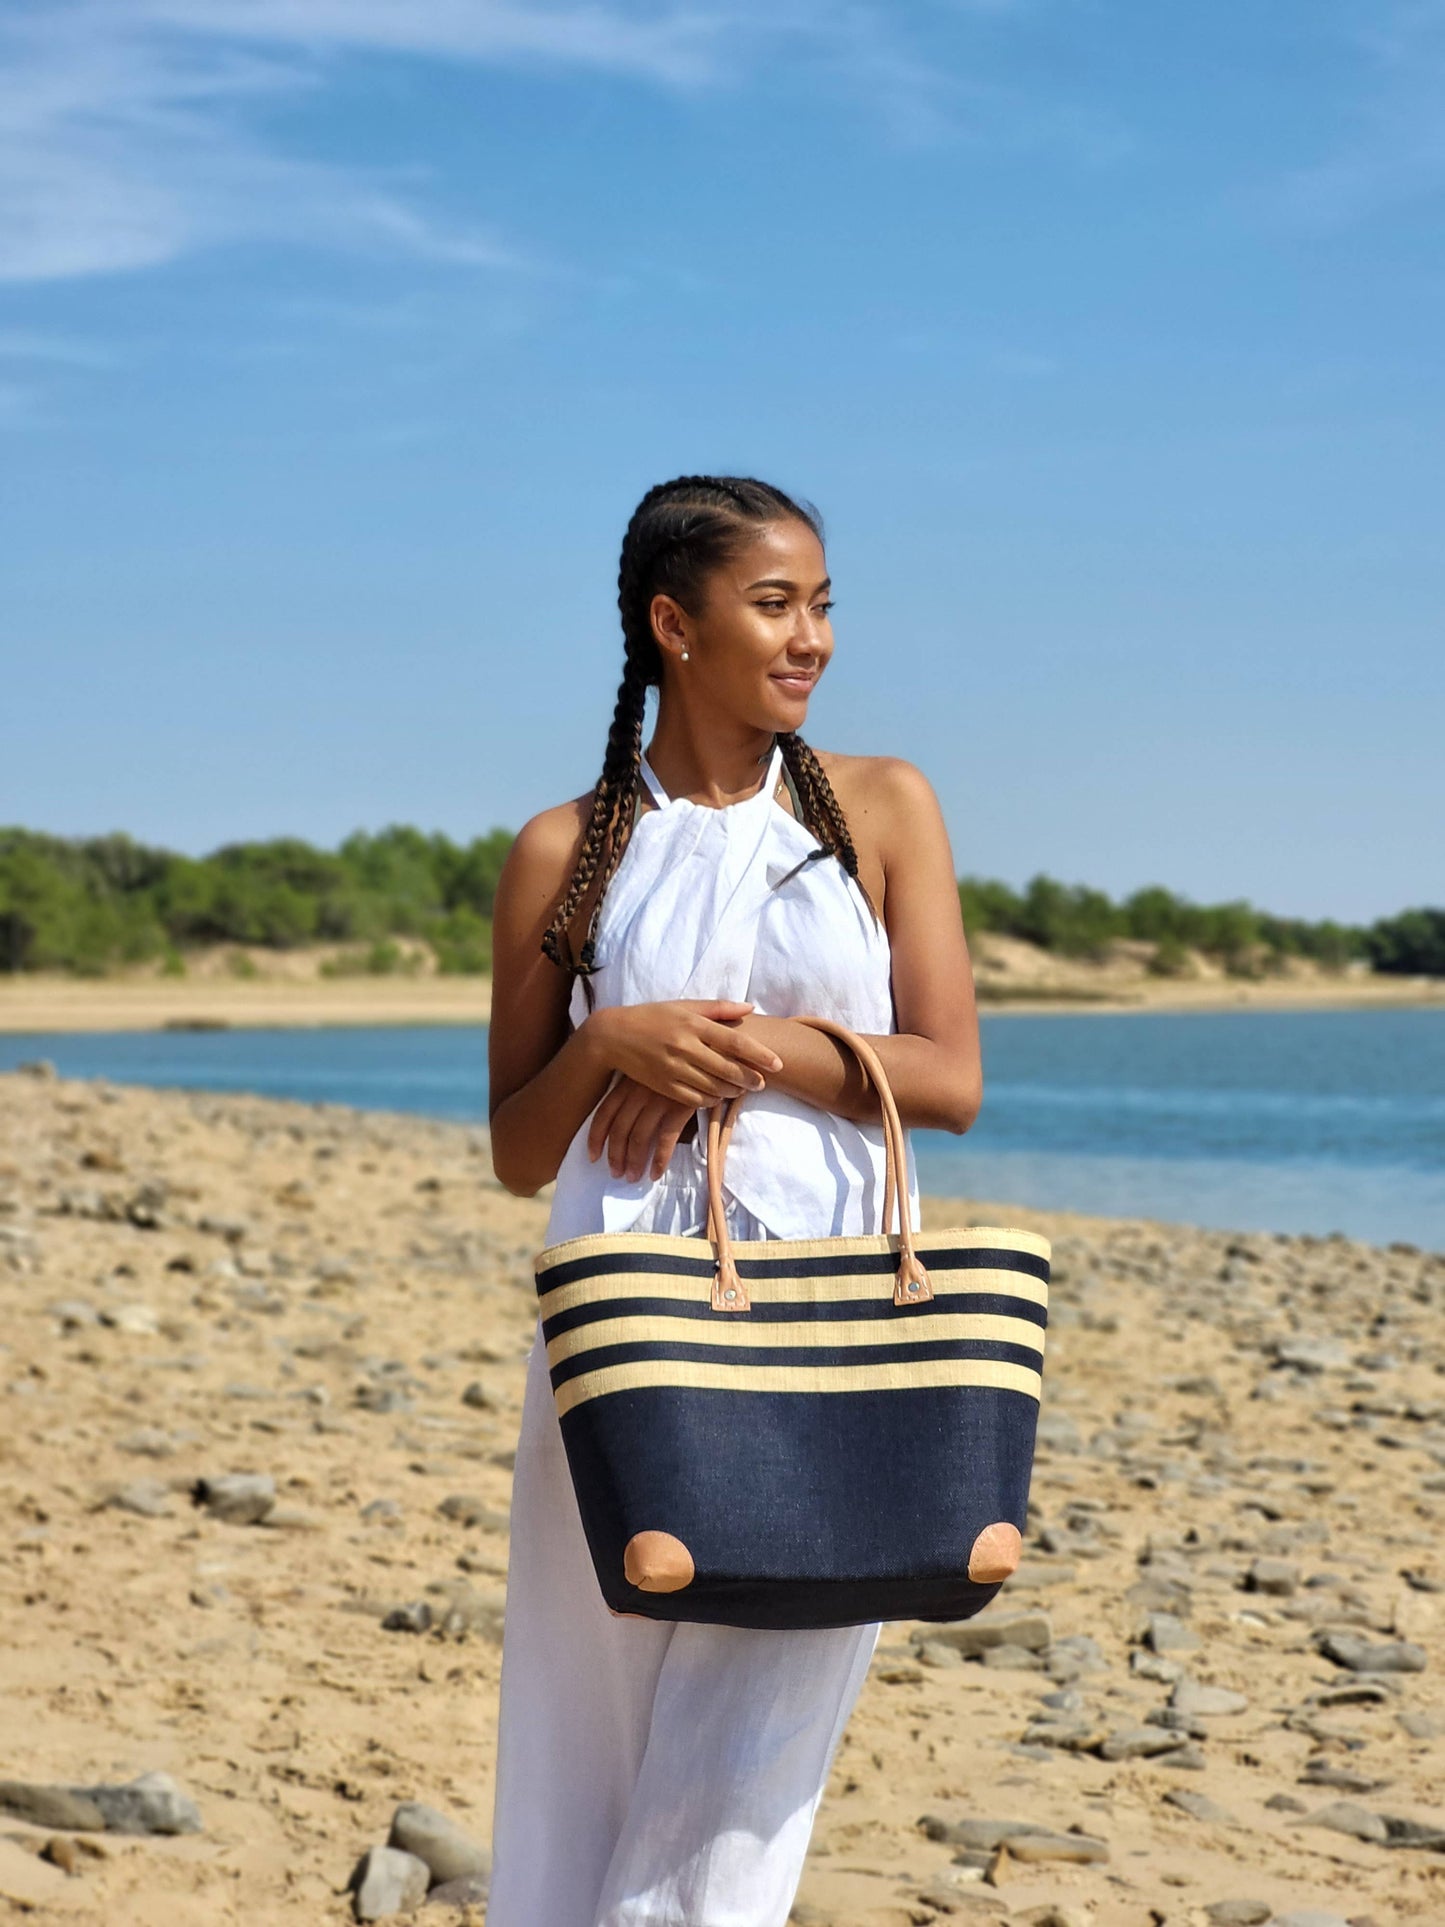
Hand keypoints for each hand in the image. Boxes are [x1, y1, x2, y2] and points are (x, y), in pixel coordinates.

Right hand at [586, 999, 782, 1109]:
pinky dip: (711, 1100)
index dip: (759, 1055)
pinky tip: (718, 1096)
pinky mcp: (664, 1085)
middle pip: (728, 1069)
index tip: (777, 1064)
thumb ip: (718, 1008)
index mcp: (693, 1024)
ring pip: (714, 1086)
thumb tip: (750, 1007)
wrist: (614, 1036)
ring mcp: (674, 1068)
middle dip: (750, 1079)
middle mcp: (685, 1046)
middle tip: (762, 1083)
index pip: (734, 1042)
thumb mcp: (684, 1005)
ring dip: (733, 1091)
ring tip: (742, 1089)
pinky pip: (695, 1099)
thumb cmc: (654, 1017)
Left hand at [588, 1074, 700, 1181]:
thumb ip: (636, 1090)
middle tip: (616, 1174)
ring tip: (632, 1177)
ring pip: (639, 1137)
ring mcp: (659, 1099)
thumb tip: (624, 1123)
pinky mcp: (680, 1107)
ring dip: (633, 1161)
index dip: (596, 1137)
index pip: (604, 1112)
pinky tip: (655, 1173)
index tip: (592, 1156)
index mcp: (628, 1081)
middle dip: (615, 1155)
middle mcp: (639, 1090)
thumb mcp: (650, 1070)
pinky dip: (659, 1160)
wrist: (709, 1054)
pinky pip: (665, 1139)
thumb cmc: (678, 1063)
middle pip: (619, 1129)